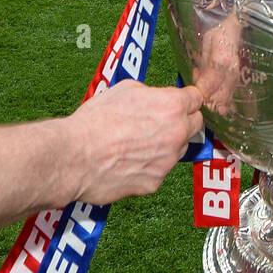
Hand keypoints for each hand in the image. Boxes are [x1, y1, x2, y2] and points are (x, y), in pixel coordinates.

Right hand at [66, 80, 203, 202]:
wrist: (76, 156)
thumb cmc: (95, 120)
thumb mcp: (125, 89)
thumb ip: (151, 94)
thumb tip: (157, 99)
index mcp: (171, 106)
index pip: (197, 98)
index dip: (187, 98)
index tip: (183, 100)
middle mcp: (176, 134)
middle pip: (195, 125)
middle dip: (183, 120)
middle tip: (163, 120)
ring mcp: (168, 162)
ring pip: (178, 149)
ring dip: (167, 144)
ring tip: (138, 142)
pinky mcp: (155, 183)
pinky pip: (159, 170)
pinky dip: (149, 165)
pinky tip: (128, 161)